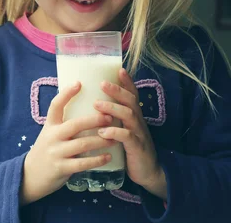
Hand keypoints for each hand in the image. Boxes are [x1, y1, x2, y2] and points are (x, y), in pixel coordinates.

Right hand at [20, 82, 115, 204]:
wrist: (31, 175)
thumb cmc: (46, 150)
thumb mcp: (50, 134)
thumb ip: (63, 125)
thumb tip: (85, 108)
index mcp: (49, 125)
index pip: (55, 105)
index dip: (66, 94)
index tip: (79, 83)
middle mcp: (52, 136)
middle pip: (75, 124)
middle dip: (94, 120)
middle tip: (110, 116)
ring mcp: (56, 152)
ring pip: (83, 144)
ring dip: (101, 140)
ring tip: (115, 137)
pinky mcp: (62, 168)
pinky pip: (83, 163)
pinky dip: (97, 160)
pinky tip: (108, 157)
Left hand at [94, 68, 166, 199]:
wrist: (149, 172)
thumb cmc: (131, 148)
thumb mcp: (124, 129)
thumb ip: (114, 118)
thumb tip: (92, 104)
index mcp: (134, 116)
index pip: (132, 94)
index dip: (127, 82)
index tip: (119, 69)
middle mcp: (138, 121)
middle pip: (130, 100)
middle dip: (117, 90)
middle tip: (102, 83)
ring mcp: (139, 133)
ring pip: (129, 115)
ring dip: (112, 108)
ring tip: (96, 104)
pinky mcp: (137, 148)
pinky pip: (127, 137)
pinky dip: (115, 132)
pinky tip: (103, 131)